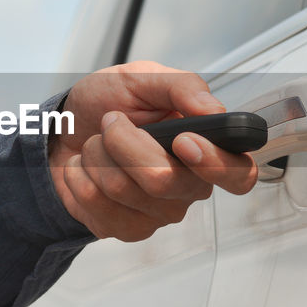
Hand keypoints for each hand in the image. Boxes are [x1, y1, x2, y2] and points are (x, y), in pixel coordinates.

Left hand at [49, 61, 257, 241]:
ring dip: (96, 153)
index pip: (239, 175)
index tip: (183, 140)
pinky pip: (96, 204)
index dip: (214, 164)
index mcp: (208, 148)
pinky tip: (85, 167)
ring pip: (121, 188)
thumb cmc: (112, 102)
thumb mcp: (143, 77)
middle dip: (122, 141)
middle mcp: (190, 187)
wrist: (68, 128)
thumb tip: (214, 108)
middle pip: (162, 180)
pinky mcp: (127, 228)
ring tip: (97, 142)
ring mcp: (159, 213)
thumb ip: (182, 86)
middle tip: (111, 120)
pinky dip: (78, 174)